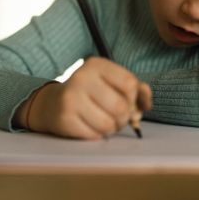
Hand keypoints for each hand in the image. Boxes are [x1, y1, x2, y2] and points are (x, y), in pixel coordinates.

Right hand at [15, 57, 151, 138]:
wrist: (52, 104)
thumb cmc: (89, 93)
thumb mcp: (111, 82)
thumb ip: (136, 89)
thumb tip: (146, 104)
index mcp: (96, 65)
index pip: (129, 83)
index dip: (134, 97)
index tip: (127, 100)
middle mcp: (82, 77)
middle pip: (121, 106)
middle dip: (124, 118)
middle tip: (117, 117)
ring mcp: (71, 98)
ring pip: (109, 124)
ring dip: (112, 128)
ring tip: (104, 122)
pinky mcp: (65, 118)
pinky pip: (94, 134)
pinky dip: (97, 134)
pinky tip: (90, 126)